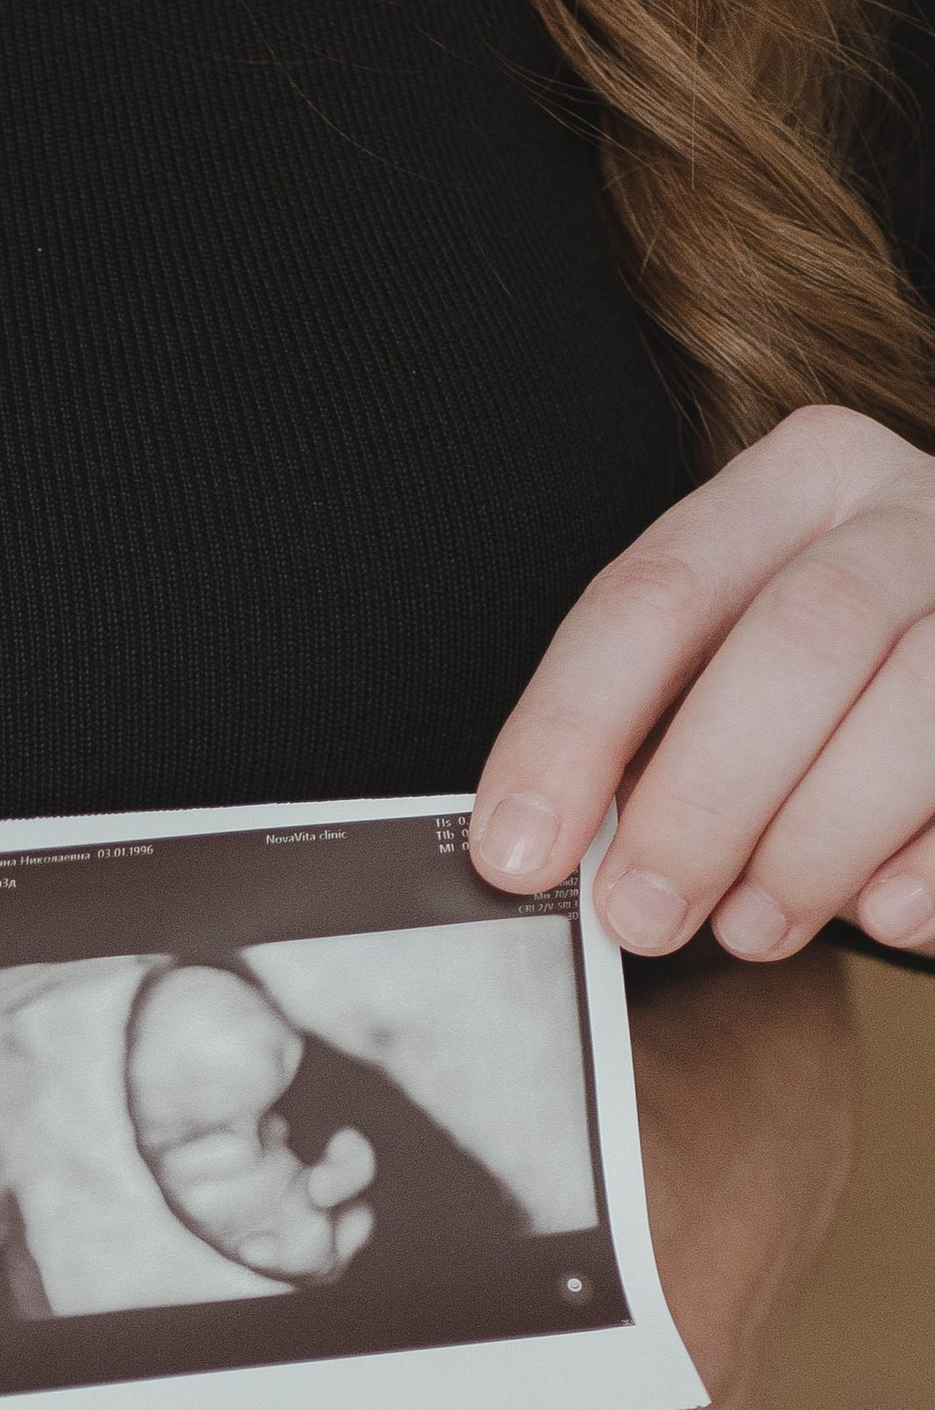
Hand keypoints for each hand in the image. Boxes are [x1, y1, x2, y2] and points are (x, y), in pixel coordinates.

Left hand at [471, 404, 934, 960]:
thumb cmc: (828, 686)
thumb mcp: (731, 669)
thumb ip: (654, 738)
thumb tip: (551, 852)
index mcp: (796, 482)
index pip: (653, 595)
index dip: (571, 730)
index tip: (515, 851)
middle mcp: (911, 509)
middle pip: (798, 641)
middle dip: (703, 799)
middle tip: (641, 913)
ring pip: (914, 706)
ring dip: (814, 845)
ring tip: (752, 927)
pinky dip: (928, 867)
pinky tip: (882, 917)